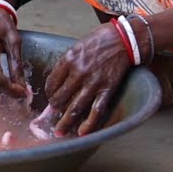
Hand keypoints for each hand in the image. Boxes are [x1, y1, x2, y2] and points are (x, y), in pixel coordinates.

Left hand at [44, 22, 130, 136]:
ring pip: (75, 108)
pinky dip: (89, 124)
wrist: (123, 39)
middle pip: (60, 97)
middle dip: (55, 108)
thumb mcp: (76, 46)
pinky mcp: (107, 89)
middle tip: (54, 114)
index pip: (51, 83)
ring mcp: (93, 82)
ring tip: (60, 132)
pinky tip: (82, 133)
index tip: (51, 97)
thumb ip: (67, 63)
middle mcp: (78, 72)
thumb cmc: (99, 40)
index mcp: (68, 60)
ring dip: (65, 122)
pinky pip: (96, 111)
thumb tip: (59, 81)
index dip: (49, 93)